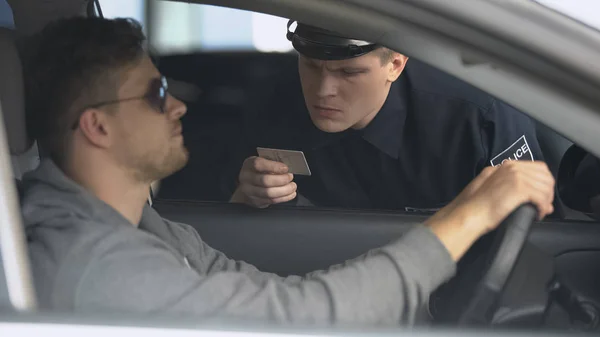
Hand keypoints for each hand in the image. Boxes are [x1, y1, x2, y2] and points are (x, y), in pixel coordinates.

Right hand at [230, 156, 297, 207]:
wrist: (246, 185)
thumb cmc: (258, 171)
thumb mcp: (262, 162)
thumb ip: (272, 163)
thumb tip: (286, 168)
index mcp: (249, 165)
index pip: (259, 165)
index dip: (274, 167)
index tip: (285, 168)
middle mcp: (246, 178)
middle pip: (265, 181)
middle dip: (281, 179)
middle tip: (290, 177)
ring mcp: (249, 192)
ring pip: (268, 193)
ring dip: (284, 190)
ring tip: (293, 186)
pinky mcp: (256, 202)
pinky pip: (271, 201)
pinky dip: (284, 198)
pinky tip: (291, 194)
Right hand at [426, 161, 554, 260]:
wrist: (469, 213)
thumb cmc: (475, 206)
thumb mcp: (490, 185)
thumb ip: (508, 184)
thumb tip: (529, 193)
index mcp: (506, 166)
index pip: (538, 167)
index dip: (544, 182)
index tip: (542, 195)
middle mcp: (512, 167)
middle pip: (545, 176)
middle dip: (549, 192)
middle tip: (544, 205)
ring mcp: (516, 176)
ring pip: (546, 187)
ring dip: (546, 201)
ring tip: (540, 211)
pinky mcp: (520, 188)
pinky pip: (542, 198)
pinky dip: (543, 207)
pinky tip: (537, 214)